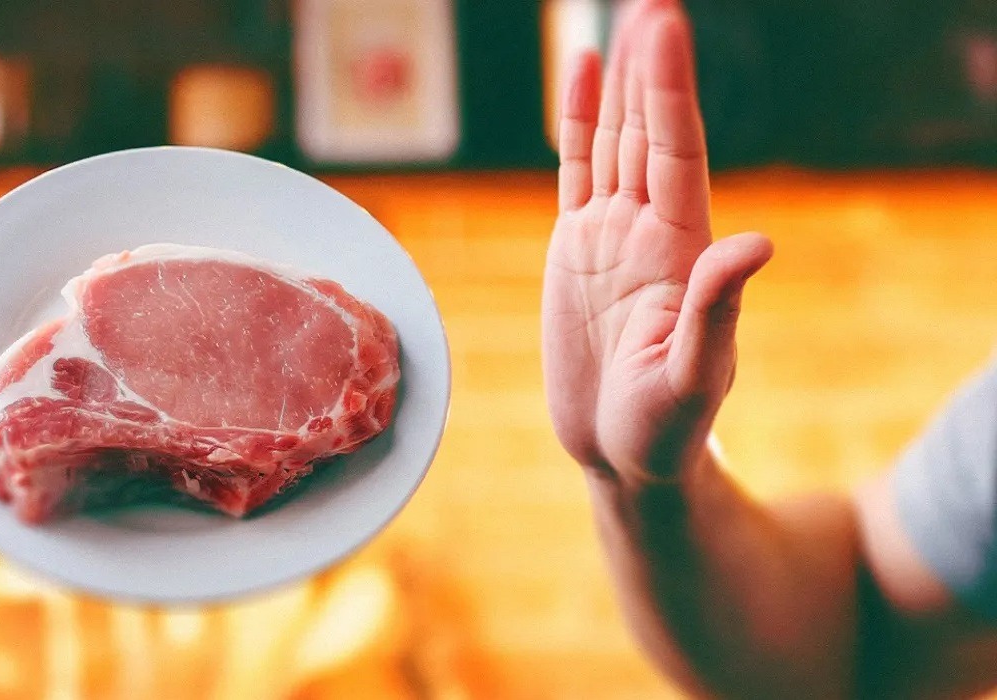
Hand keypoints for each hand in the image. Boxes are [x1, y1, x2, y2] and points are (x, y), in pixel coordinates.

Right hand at [542, 0, 772, 481]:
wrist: (621, 451)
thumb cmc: (665, 429)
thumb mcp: (691, 380)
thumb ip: (715, 312)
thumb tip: (755, 242)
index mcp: (680, 252)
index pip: (675, 154)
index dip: (669, 91)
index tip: (666, 29)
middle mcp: (650, 230)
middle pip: (649, 132)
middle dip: (652, 67)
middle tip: (651, 2)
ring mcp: (611, 235)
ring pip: (614, 141)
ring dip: (620, 82)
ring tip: (624, 20)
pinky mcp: (576, 249)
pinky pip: (576, 171)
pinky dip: (578, 121)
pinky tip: (584, 73)